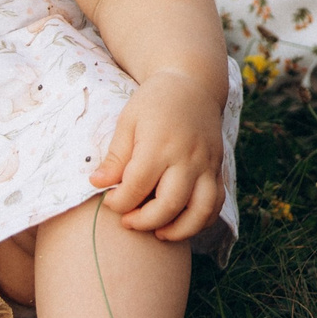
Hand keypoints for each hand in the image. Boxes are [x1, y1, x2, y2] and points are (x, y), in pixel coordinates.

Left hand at [89, 70, 227, 240]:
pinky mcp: (219, 168)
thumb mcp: (128, 121)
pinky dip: (202, 221)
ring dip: (179, 230)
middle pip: (169, 204)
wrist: (193, 84)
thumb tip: (97, 184)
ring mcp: (207, 164)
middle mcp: (187, 156)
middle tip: (128, 221)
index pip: (136, 186)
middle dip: (144, 221)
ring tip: (159, 233)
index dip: (119, 202)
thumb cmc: (154, 102)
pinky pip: (216, 203)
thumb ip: (116, 155)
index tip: (110, 201)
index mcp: (159, 144)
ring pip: (201, 210)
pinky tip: (181, 223)